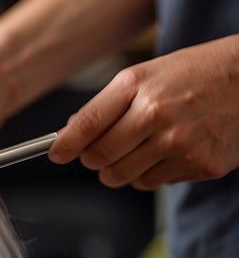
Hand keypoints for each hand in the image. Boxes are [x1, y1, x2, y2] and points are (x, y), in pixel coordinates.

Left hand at [50, 36, 238, 188]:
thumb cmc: (195, 75)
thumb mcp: (147, 75)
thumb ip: (107, 104)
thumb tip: (70, 135)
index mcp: (137, 86)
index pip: (87, 125)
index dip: (66, 145)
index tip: (57, 154)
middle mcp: (156, 114)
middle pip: (99, 158)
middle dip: (93, 159)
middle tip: (101, 152)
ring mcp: (180, 142)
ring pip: (122, 176)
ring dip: (120, 170)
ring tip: (139, 149)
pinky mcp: (200, 164)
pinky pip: (153, 182)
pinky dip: (151, 172)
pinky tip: (170, 150)